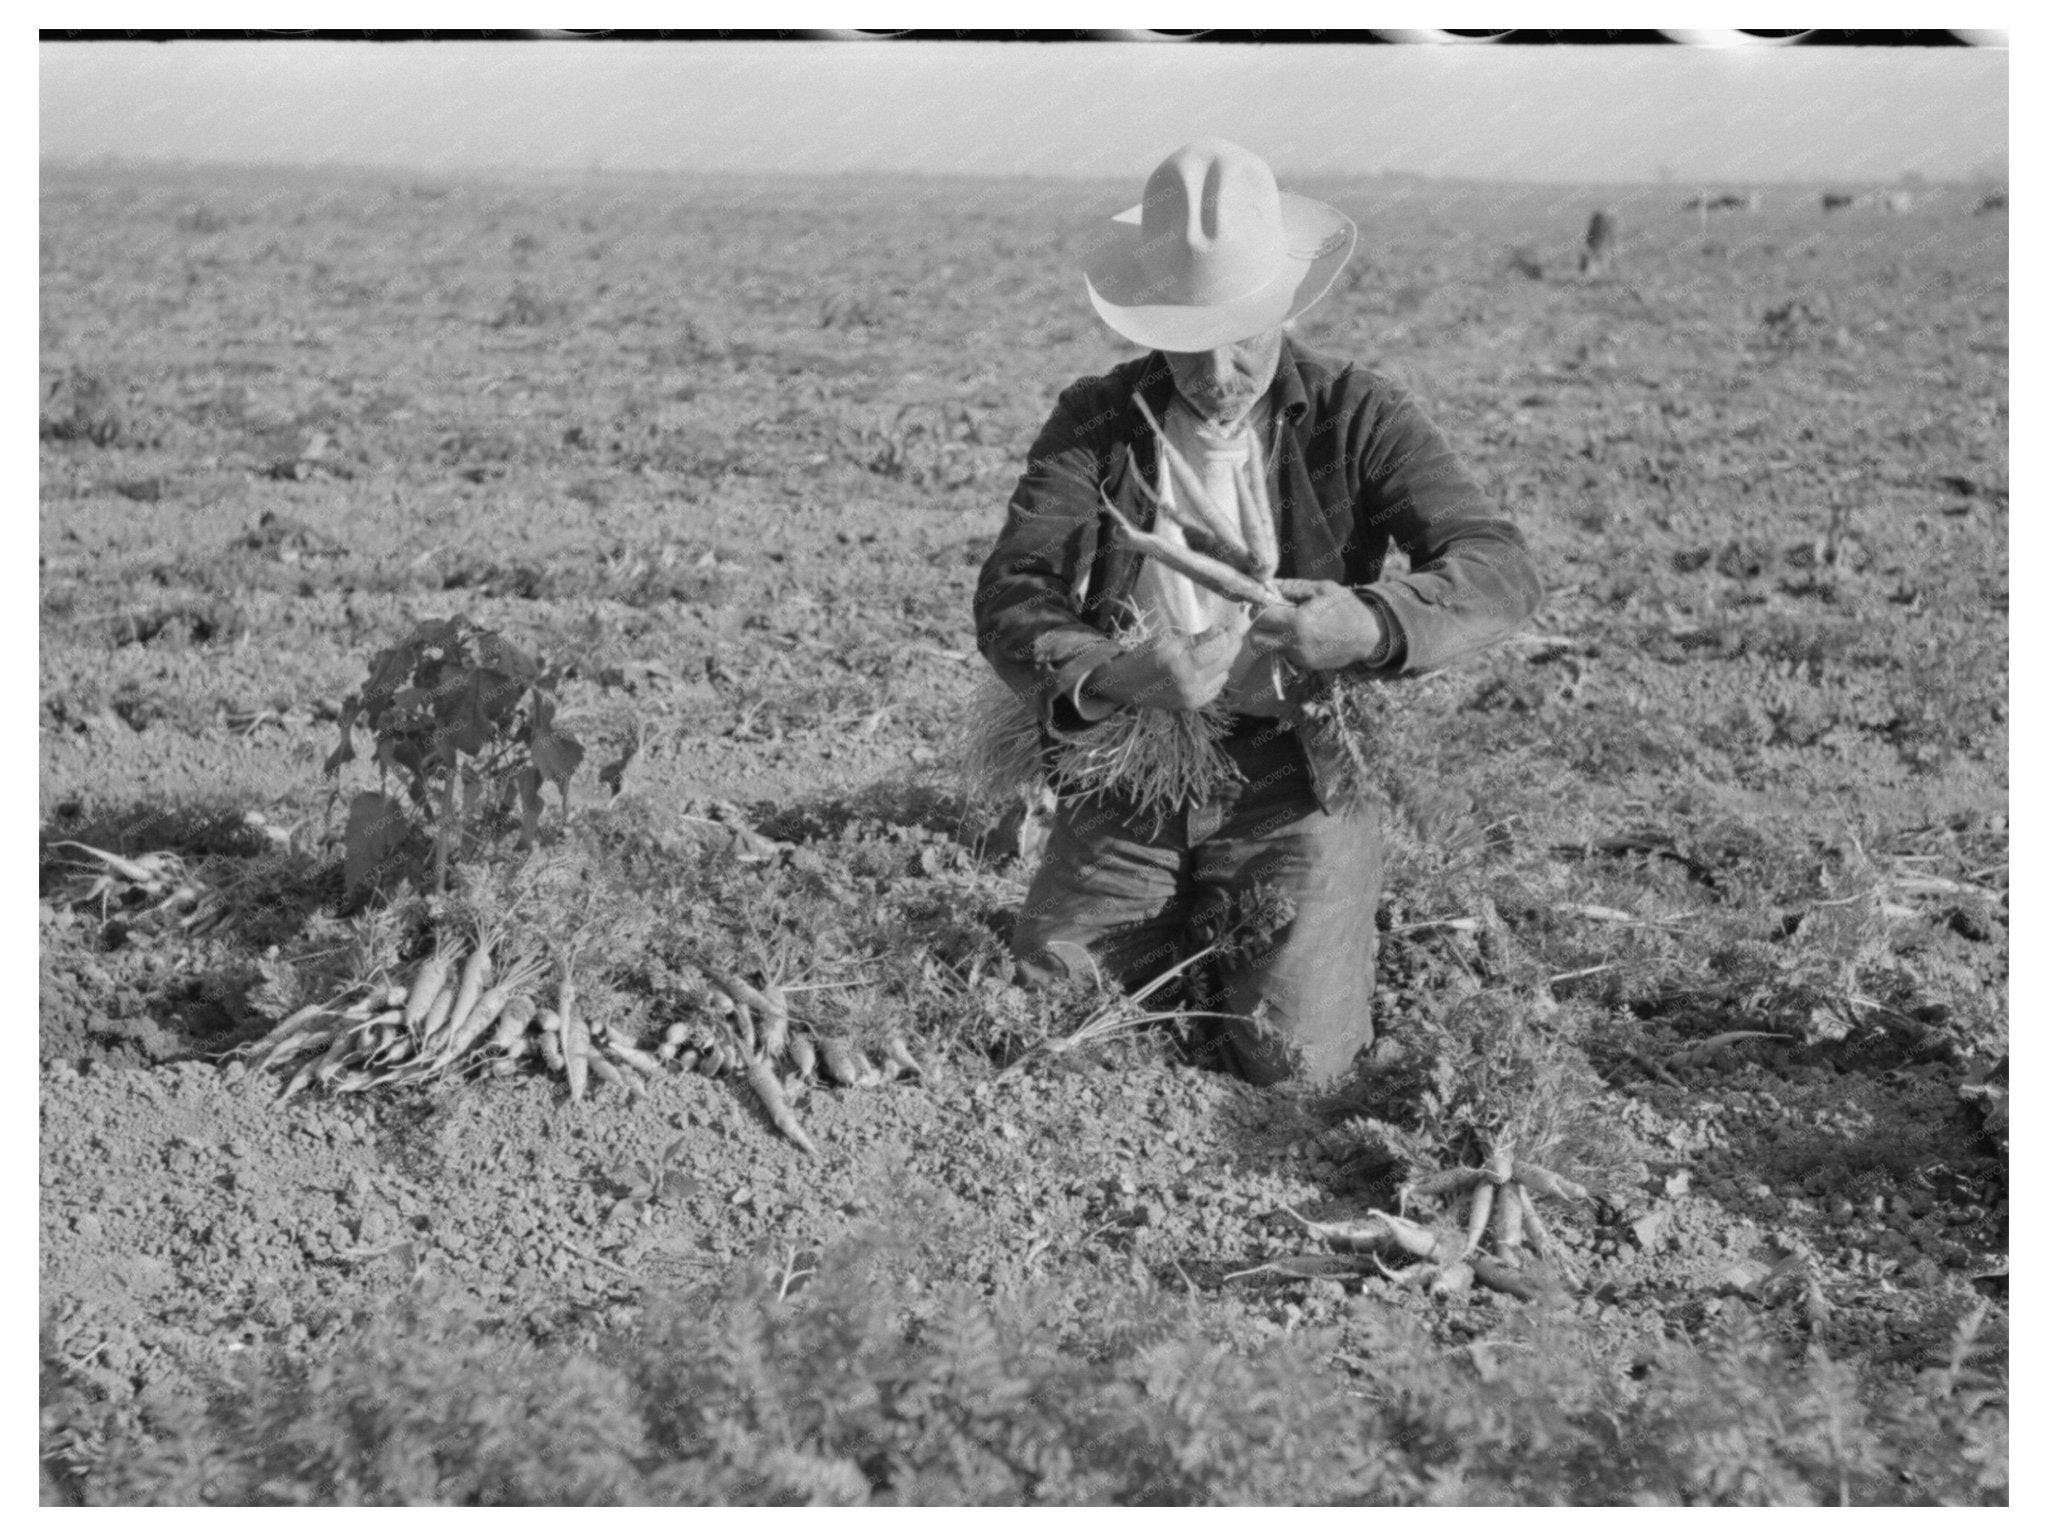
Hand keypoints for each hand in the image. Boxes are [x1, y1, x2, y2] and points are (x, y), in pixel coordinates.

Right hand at [1081, 626, 1236, 712]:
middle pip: (1225, 662)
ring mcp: (1193, 698)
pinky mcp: (1193, 706)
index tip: (1232, 623)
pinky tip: (1209, 666)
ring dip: (1224, 660)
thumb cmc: (1142, 657)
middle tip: (1235, 632)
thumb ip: (1194, 638)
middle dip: (1232, 645)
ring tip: (1218, 648)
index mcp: (1180, 664)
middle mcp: (1190, 684)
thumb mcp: (1164, 640)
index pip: (1217, 648)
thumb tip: (1218, 631)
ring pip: (1224, 675)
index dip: (1228, 634)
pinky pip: (1216, 688)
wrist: (1123, 685)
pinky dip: (1217, 675)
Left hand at [1246, 580, 1383, 671]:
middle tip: (1268, 616)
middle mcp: (1295, 642)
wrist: (1367, 636)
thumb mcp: (1324, 589)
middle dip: (1259, 626)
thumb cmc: (1347, 608)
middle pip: (1257, 639)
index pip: (1262, 617)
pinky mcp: (1304, 665)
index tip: (1263, 602)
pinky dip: (1284, 644)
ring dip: (1269, 637)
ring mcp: (1299, 656)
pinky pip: (1284, 654)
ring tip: (1282, 625)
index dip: (1259, 608)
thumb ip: (1295, 586)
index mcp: (1299, 621)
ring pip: (1268, 649)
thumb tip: (1270, 584)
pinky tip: (1298, 634)